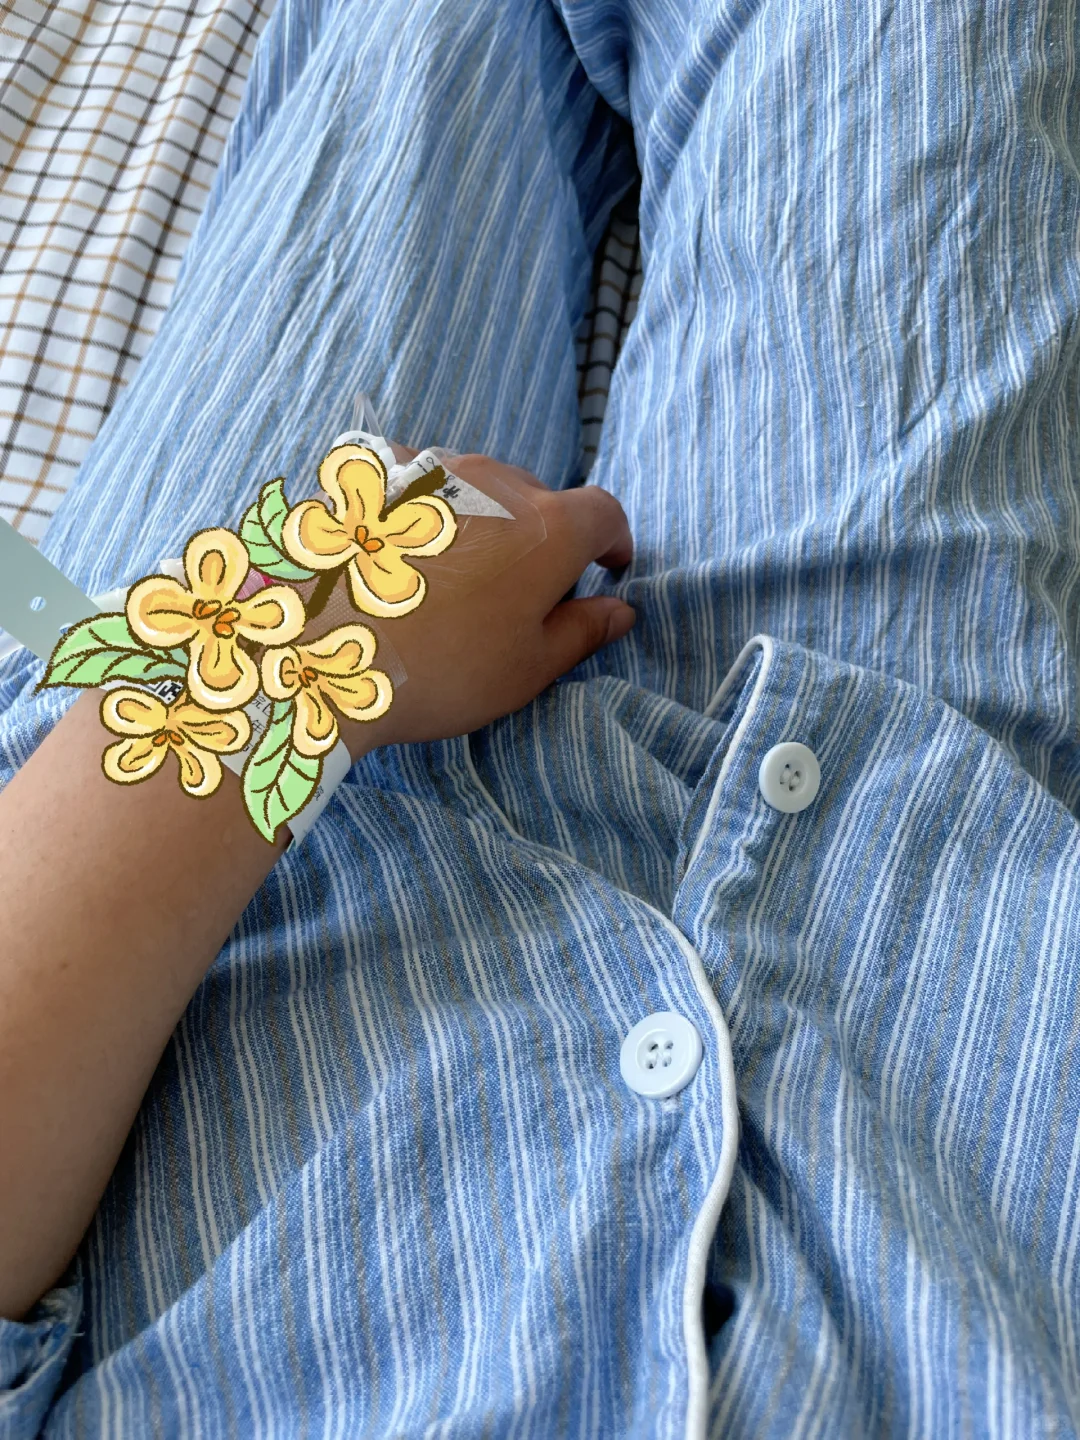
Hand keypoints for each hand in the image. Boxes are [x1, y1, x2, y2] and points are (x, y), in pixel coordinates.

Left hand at [333, 452, 634, 758]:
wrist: (321, 653)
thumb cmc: (441, 671)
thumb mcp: (527, 668)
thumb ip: (583, 632)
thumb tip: (622, 610)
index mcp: (550, 529)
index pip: (603, 513)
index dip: (612, 540)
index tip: (609, 566)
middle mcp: (497, 483)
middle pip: (540, 500)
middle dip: (543, 540)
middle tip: (520, 597)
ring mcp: (433, 471)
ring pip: (479, 488)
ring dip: (485, 522)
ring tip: (457, 578)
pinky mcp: (377, 475)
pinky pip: (419, 481)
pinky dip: (426, 510)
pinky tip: (405, 551)